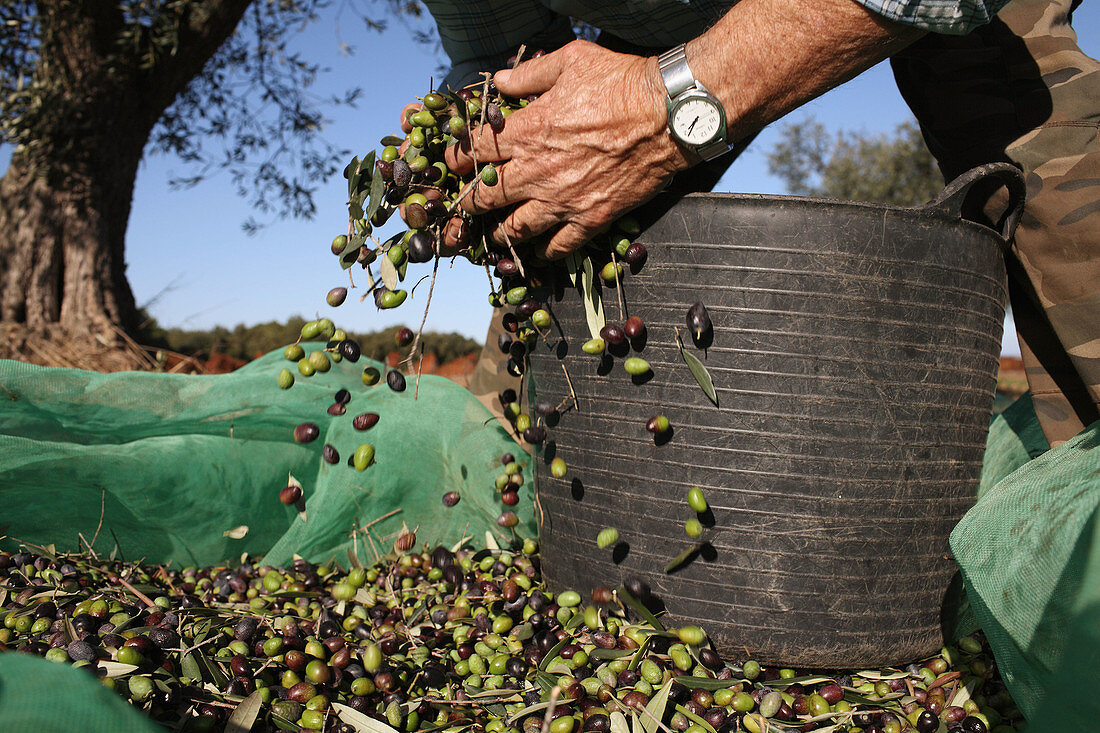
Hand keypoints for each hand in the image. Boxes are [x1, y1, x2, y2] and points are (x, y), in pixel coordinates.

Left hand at [445, 40, 692, 258]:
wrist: (669, 116)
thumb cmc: (621, 82)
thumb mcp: (571, 60)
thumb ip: (529, 74)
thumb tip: (500, 81)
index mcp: (528, 131)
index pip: (475, 151)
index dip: (457, 160)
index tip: (452, 165)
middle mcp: (538, 171)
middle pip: (486, 197)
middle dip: (469, 203)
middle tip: (465, 206)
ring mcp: (564, 199)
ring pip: (516, 228)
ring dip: (499, 232)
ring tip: (493, 233)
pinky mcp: (591, 218)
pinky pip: (559, 246)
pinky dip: (544, 251)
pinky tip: (538, 250)